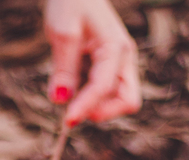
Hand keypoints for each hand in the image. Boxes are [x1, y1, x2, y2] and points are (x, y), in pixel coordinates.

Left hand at [43, 0, 141, 125]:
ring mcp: (120, 64)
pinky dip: (91, 96)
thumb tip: (60, 100)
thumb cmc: (71, 4)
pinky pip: (107, 93)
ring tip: (69, 88)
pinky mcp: (111, 68)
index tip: (67, 120)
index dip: (85, 107)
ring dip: (95, 104)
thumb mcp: (63, 34)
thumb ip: (64, 69)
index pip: (104, 87)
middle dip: (102, 111)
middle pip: (128, 100)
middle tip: (73, 110)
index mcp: (116, 47)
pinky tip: (73, 81)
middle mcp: (124, 58)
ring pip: (119, 100)